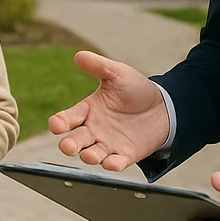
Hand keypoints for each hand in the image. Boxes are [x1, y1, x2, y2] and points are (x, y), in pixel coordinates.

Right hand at [47, 51, 170, 170]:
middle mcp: (94, 130)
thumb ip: (99, 66)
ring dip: (89, 156)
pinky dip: (112, 164)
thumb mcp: (117, 74)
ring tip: (88, 155)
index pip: (69, 118)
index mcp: (88, 110)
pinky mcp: (125, 155)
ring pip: (93, 154)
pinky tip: (111, 163)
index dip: (60, 122)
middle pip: (76, 140)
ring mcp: (108, 144)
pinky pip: (116, 162)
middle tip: (67, 146)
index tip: (56, 125)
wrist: (163, 106)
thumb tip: (79, 55)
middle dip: (70, 144)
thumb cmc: (135, 89)